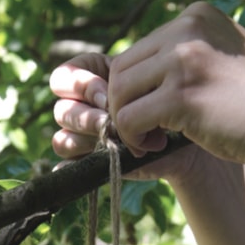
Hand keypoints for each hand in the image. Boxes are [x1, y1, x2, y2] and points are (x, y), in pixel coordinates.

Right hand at [50, 51, 197, 182]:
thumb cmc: (167, 103)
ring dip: (87, 140)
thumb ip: (124, 89)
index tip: (107, 92)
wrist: (183, 136)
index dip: (79, 84)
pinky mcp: (86, 164)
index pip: (63, 78)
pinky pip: (66, 166)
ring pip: (62, 139)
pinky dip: (72, 167)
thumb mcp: (146, 87)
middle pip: (61, 110)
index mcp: (88, 81)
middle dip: (86, 115)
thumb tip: (103, 106)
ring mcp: (80, 138)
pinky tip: (92, 163)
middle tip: (110, 120)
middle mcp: (79, 110)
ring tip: (116, 141)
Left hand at [51, 2, 244, 187]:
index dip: (138, 88)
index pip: (139, 50)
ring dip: (127, 123)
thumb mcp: (221, 61)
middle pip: (122, 69)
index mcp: (196, 16)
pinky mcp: (181, 94)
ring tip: (154, 140)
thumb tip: (131, 76)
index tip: (158, 114)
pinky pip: (128, 118)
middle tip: (150, 132)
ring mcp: (183, 59)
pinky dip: (133, 139)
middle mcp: (187, 28)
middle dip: (126, 105)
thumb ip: (183, 58)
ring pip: (119, 93)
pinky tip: (158, 147)